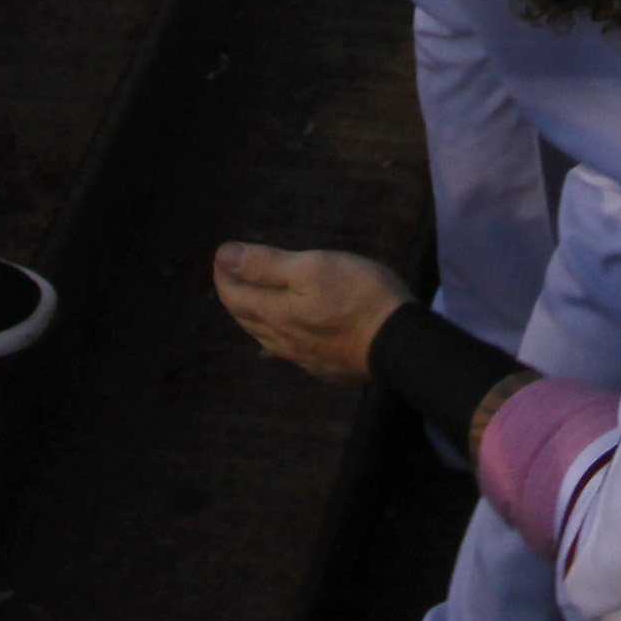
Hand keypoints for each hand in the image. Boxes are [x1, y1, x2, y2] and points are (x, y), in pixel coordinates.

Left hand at [212, 242, 412, 380]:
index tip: (222, 254)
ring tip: (250, 300)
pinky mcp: (325, 366)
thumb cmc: (358, 295)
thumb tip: (224, 255)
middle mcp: (284, 340)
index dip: (224, 274)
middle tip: (229, 272)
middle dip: (233, 293)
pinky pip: (288, 352)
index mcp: (276, 314)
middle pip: (247, 318)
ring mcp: (304, 357)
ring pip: (265, 337)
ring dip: (252, 316)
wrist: (399, 343)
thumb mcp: (312, 267)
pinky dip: (275, 339)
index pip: (234, 296)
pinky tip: (280, 343)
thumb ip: (265, 264)